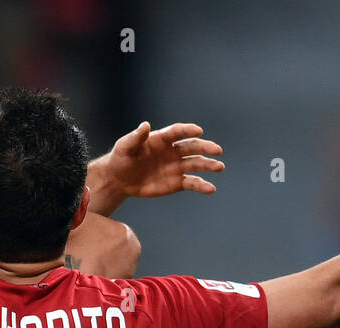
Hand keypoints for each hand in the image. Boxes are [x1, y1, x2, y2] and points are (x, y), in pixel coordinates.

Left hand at [92, 122, 224, 211]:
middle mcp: (173, 151)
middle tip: (217, 150)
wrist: (120, 180)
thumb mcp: (125, 147)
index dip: (188, 131)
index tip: (198, 131)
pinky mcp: (177, 182)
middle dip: (205, 148)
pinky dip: (202, 186)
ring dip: (209, 165)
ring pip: (196, 164)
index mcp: (162, 139)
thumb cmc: (121, 159)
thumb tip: (144, 125)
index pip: (178, 132)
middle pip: (192, 147)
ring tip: (219, 167)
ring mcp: (177, 166)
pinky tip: (210, 189)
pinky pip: (192, 182)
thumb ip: (136, 137)